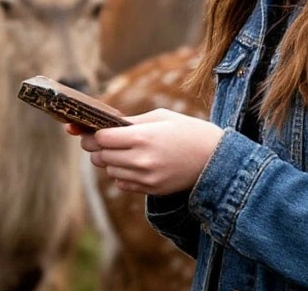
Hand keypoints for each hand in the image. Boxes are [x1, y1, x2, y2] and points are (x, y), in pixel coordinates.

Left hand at [67, 109, 223, 194]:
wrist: (215, 158)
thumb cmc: (187, 130)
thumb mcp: (160, 117)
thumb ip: (130, 121)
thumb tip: (103, 123)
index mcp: (142, 137)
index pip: (101, 138)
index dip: (93, 133)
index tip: (92, 129)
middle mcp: (141, 160)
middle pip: (100, 156)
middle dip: (96, 147)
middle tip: (100, 139)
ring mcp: (146, 178)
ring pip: (109, 171)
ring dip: (108, 161)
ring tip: (120, 151)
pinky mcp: (150, 190)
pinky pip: (122, 183)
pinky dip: (120, 174)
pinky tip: (131, 164)